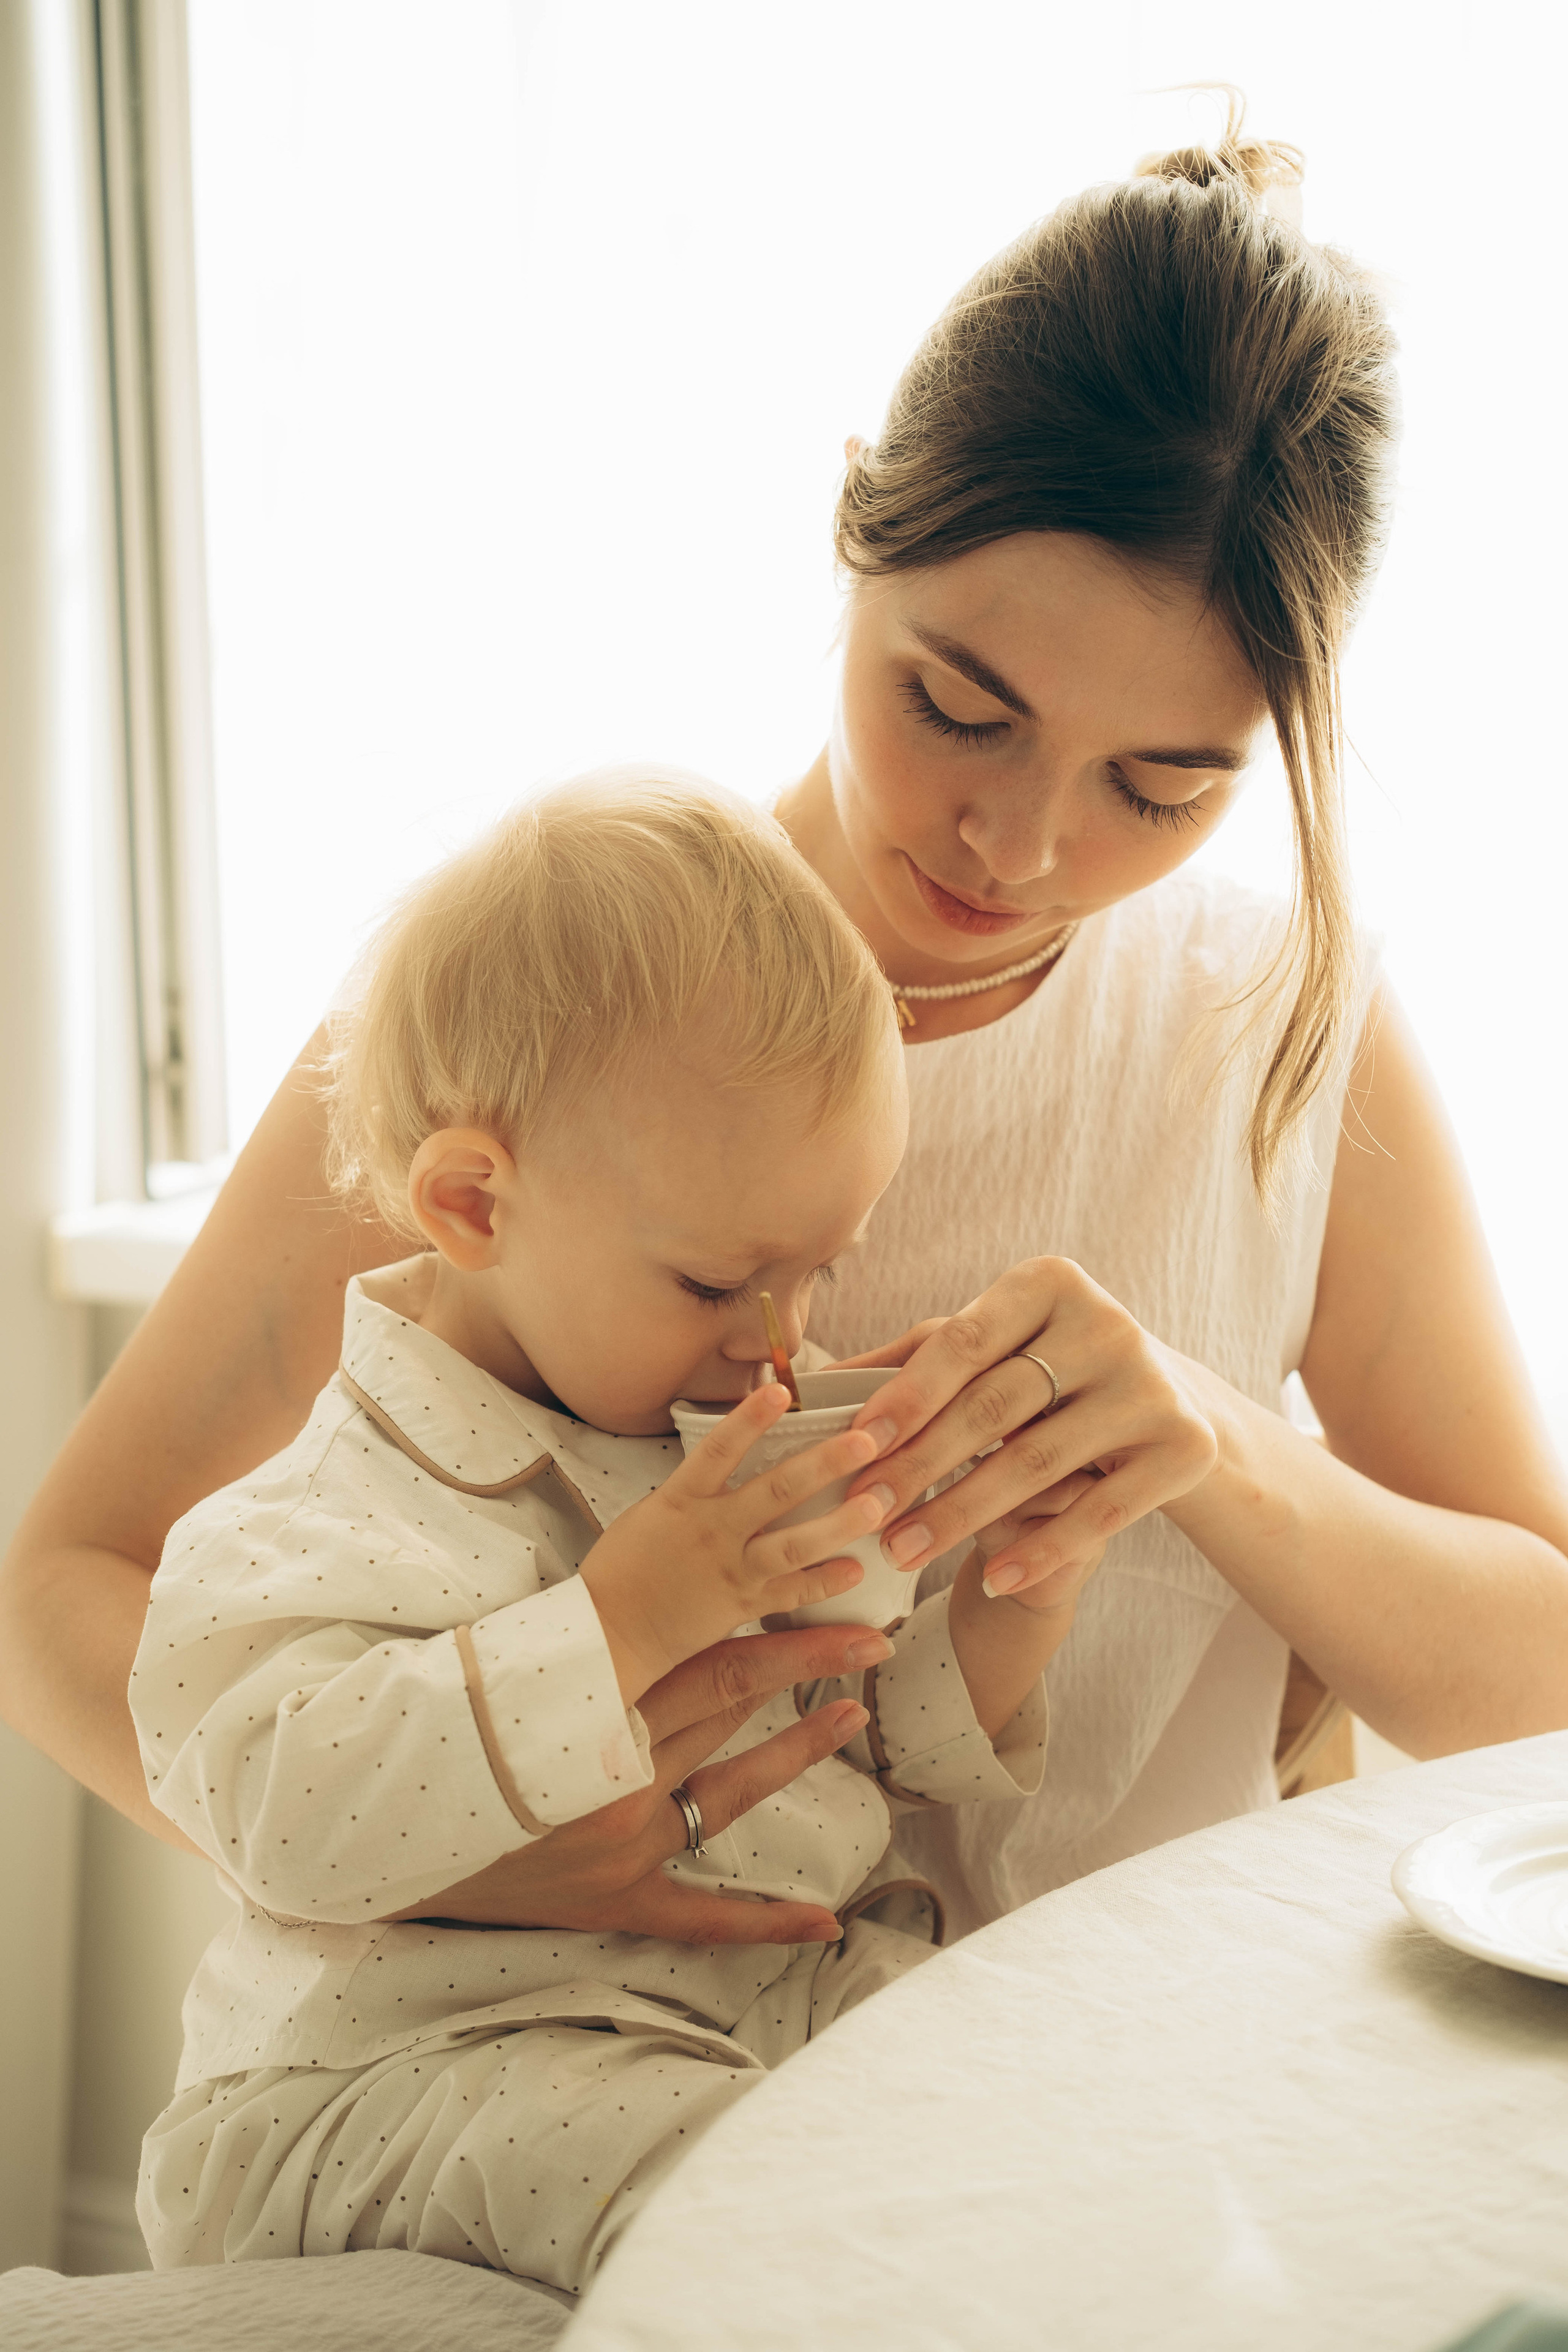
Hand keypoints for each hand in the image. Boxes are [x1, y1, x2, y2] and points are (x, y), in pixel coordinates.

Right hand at [392, 1621, 887, 1941]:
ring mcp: (621, 1846)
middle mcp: (616, 1777)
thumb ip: (580, 1648)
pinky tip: (826, 1921)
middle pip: (728, 1708)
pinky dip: (763, 1921)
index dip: (784, 1636)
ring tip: (852, 1715)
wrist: (376, 1831)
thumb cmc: (437, 1732)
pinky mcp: (612, 1901)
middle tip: (871, 1641)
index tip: (841, 1612)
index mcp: (591, 1714)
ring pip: (728, 1794)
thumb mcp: (504, 1674)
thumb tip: (642, 1596)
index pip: (711, 1662)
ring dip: (795, 1754)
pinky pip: (698, 1918)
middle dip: (805, 1670)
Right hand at [580, 1383, 887, 1699]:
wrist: (608, 1629)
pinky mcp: (741, 1604)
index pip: (719, 1448)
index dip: (750, 1417)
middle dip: (825, 1463)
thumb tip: (729, 1456)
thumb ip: (696, 1487)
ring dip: (839, 1523)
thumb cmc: (623, 1566)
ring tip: (877, 1504)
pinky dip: (824, 1581)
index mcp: (683, 1499)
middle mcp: (713, 1530)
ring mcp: (731, 1568)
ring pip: (794, 1543)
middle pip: (777, 1490)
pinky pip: (790, 1593)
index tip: (781, 1388)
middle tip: (868, 1440)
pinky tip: (856, 1569)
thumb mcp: (652, 1511)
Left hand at [838, 1258, 1218, 1597]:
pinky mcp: (1182, 1446)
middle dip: (922, 1463)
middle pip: (995, 1404)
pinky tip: (993, 1577)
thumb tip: (810, 1383)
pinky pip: (1099, 1510)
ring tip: (904, 1550)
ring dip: (963, 1512)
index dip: (907, 1395)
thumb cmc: (1051, 1371)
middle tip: (866, 1512)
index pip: (964, 1341)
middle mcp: (1107, 1324)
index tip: (855, 1444)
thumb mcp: (993, 1348)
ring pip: (1038, 1460)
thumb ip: (914, 1360)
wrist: (1171, 1404)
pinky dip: (1042, 1548)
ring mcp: (1150, 1386)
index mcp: (1050, 1283)